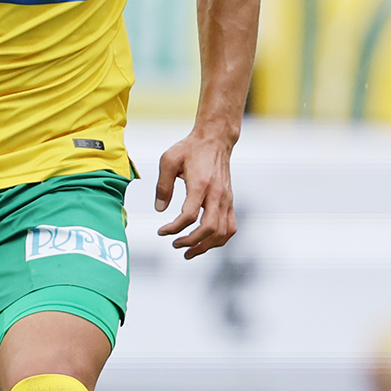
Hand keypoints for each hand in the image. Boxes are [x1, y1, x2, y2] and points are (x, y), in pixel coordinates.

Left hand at [153, 132, 236, 258]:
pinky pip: (230, 227)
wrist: (215, 139)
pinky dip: (220, 239)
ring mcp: (226, 199)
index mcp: (200, 184)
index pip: (189, 215)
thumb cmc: (190, 149)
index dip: (174, 228)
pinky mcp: (230, 201)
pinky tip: (206, 243)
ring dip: (206, 246)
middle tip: (175, 245)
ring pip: (223, 232)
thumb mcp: (168, 160)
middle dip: (191, 242)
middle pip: (209, 228)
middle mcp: (217, 194)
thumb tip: (159, 210)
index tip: (162, 231)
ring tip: (190, 251)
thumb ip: (162, 186)